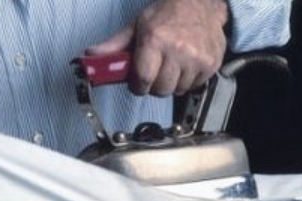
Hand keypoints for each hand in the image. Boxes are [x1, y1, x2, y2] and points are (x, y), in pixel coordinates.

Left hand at [86, 0, 228, 95]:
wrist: (201, 2)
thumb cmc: (166, 15)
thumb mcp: (136, 26)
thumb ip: (114, 45)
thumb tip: (91, 55)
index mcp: (154, 40)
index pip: (142, 80)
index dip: (138, 85)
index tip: (138, 81)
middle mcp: (177, 49)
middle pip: (160, 90)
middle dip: (154, 85)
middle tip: (155, 71)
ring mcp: (196, 57)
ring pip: (177, 90)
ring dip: (171, 83)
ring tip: (171, 65)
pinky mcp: (210, 63)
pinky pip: (193, 86)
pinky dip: (188, 80)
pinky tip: (185, 65)